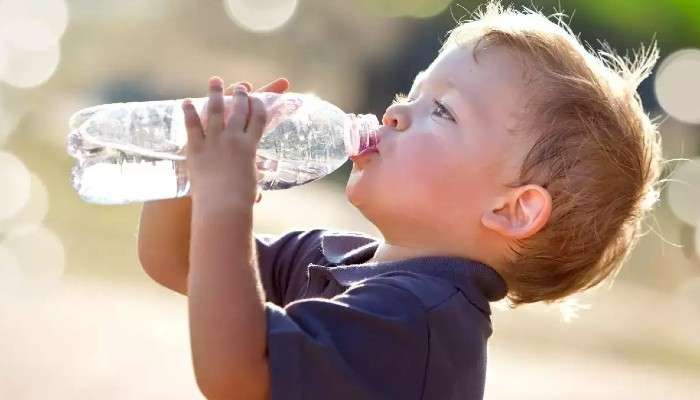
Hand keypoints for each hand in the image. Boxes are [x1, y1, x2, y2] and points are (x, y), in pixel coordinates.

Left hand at [195, 77, 289, 203]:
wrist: (222, 206)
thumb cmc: (240, 200)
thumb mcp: (250, 186)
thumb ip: (251, 183)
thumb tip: (257, 195)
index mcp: (250, 146)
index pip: (258, 119)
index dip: (259, 106)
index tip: (258, 98)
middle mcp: (233, 138)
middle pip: (239, 110)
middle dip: (241, 95)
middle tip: (241, 86)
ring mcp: (214, 141)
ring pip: (215, 111)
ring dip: (216, 94)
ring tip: (215, 81)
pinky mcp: (196, 148)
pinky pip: (192, 125)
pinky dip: (190, 112)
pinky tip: (187, 101)